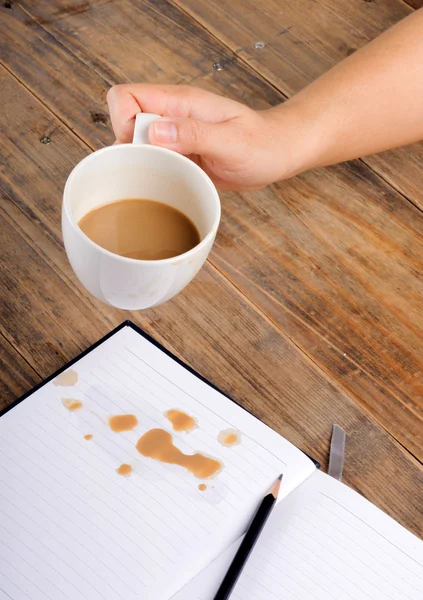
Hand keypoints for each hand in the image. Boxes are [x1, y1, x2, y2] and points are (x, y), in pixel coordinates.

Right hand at [107, 84, 302, 189]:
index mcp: (180, 102)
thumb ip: (194, 134)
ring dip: (141, 162)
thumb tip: (155, 131)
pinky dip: (154, 173)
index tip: (142, 147)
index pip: (126, 97)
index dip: (122, 121)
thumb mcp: (231, 141)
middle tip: (158, 167)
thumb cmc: (261, 144)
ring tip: (169, 175)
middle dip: (129, 148)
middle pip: (124, 121)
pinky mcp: (179, 155)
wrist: (278, 154)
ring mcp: (174, 136)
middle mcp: (172, 116)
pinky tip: (172, 182)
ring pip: (135, 144)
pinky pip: (153, 160)